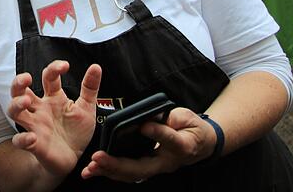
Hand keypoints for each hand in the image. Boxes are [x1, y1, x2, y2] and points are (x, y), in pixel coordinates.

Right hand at [8, 61, 101, 176]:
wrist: (73, 159)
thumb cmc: (76, 132)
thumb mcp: (86, 108)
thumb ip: (90, 88)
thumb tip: (96, 67)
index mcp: (53, 98)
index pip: (48, 77)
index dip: (54, 68)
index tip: (65, 66)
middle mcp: (40, 109)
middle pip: (20, 91)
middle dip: (18, 82)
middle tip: (26, 78)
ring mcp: (34, 126)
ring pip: (14, 112)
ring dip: (16, 105)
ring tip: (25, 102)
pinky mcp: (33, 145)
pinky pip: (20, 141)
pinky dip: (23, 139)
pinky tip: (32, 137)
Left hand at [81, 107, 215, 182]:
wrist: (200, 144)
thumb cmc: (192, 128)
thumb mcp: (187, 118)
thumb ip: (172, 118)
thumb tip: (151, 119)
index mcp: (182, 146)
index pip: (170, 141)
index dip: (159, 133)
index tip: (144, 126)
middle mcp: (166, 162)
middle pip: (141, 168)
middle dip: (117, 164)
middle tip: (98, 158)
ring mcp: (156, 167)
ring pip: (132, 174)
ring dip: (110, 171)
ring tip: (91, 167)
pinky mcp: (146, 167)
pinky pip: (128, 172)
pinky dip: (110, 171)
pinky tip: (94, 170)